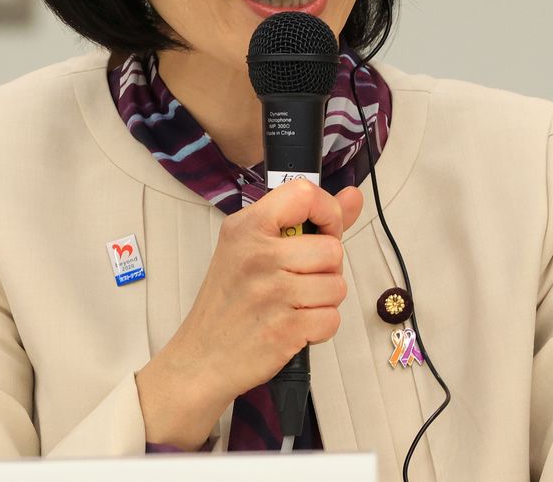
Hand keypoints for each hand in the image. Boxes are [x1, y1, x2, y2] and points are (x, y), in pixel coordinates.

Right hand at [134, 181, 363, 447]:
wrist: (199, 358)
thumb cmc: (229, 301)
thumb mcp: (252, 248)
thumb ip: (308, 220)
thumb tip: (353, 196)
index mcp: (246, 226)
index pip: (305, 194)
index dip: (328, 212)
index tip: (322, 231)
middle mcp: (257, 255)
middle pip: (332, 248)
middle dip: (326, 268)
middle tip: (298, 279)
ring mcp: (271, 293)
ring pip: (337, 286)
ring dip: (324, 300)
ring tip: (294, 304)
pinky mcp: (283, 329)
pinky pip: (332, 319)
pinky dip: (320, 327)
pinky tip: (295, 326)